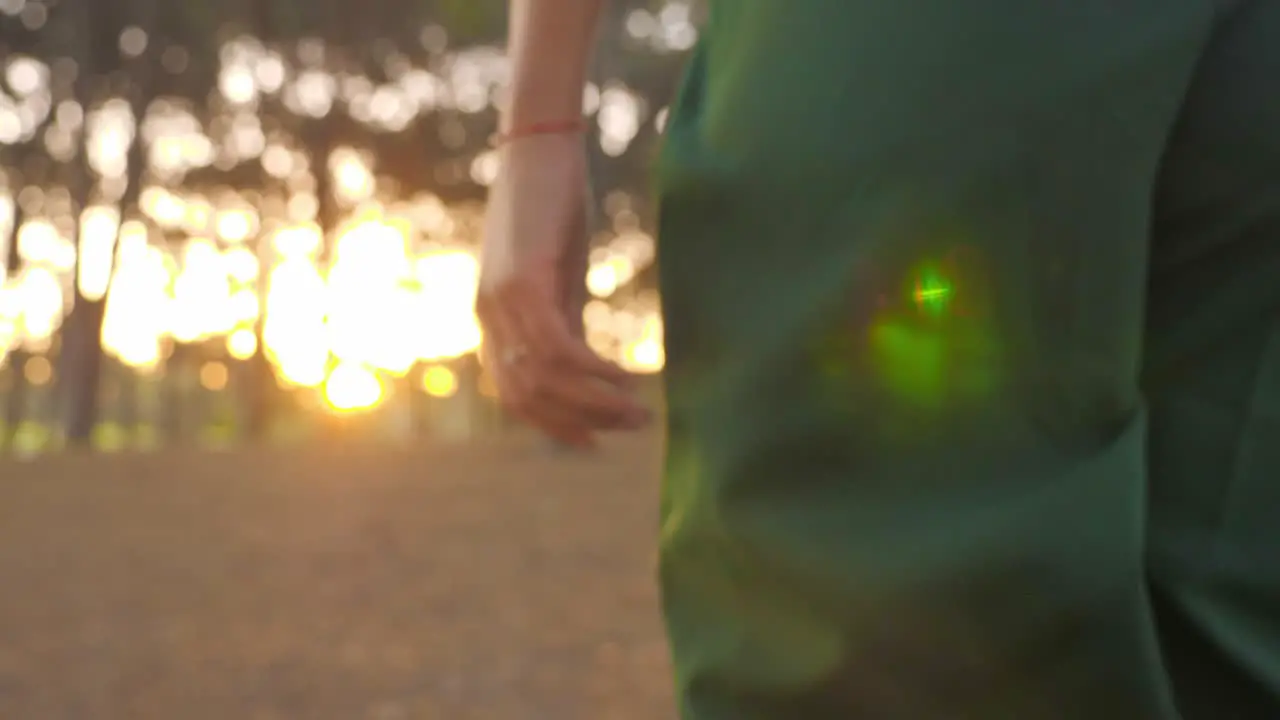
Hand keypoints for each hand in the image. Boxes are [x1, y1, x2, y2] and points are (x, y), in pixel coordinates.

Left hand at [476, 133, 650, 446]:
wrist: (539, 145)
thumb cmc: (552, 206)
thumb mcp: (558, 276)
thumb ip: (564, 321)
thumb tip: (584, 368)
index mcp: (492, 320)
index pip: (515, 395)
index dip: (554, 425)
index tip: (595, 442)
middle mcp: (488, 317)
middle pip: (527, 397)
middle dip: (581, 422)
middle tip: (634, 426)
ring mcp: (501, 300)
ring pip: (545, 378)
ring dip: (596, 402)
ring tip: (640, 411)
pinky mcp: (524, 280)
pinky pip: (557, 347)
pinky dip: (594, 370)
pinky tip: (626, 375)